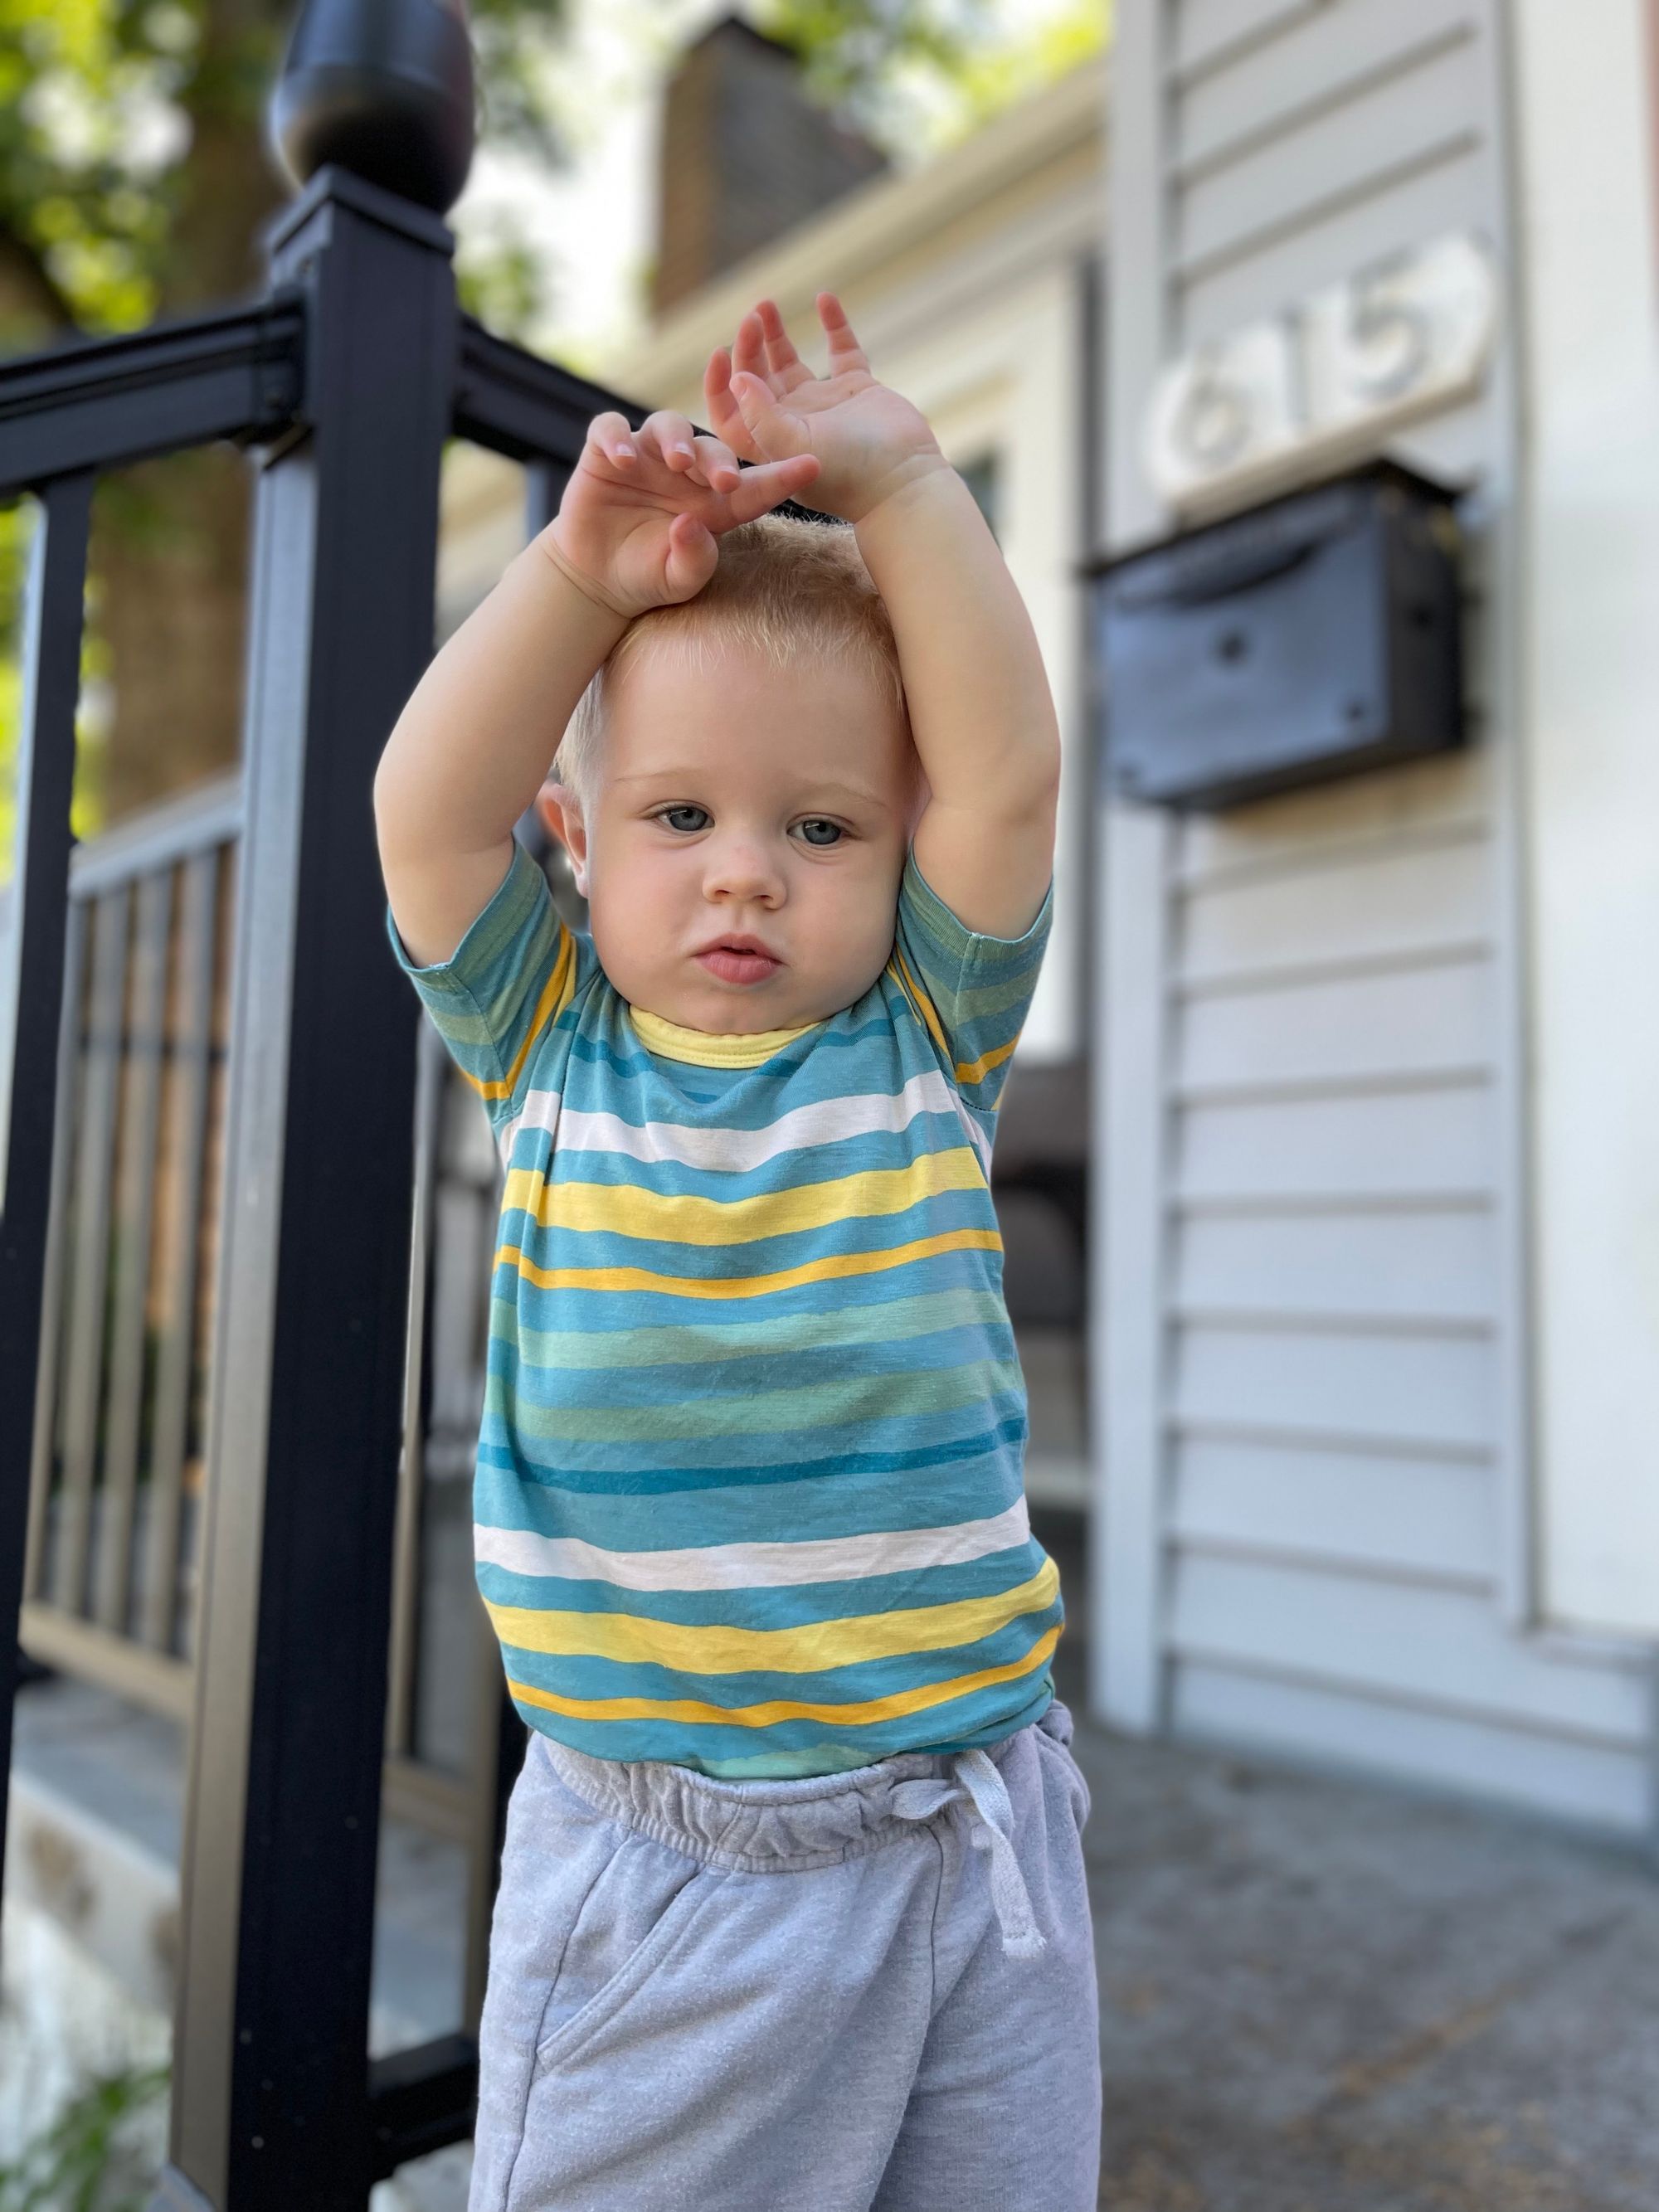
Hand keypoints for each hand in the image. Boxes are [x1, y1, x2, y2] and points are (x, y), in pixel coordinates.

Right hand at [549, 409, 820, 616]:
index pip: (755, 486)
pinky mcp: (607, 452)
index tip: (812, 466)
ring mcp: (647, 456)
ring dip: (677, 440)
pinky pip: (610, 429)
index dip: (783, 475)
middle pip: (710, 449)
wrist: (598, 576)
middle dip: (720, 460)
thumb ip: (695, 560)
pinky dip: (617, 438)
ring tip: (678, 463)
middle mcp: (686, 472)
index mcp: (716, 503)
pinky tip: (622, 461)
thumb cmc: (648, 576)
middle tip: (726, 479)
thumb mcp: (677, 580)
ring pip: (668, 425)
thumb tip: (690, 525)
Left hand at [704, 295, 945, 525]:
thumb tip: (738, 378)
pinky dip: (833, 324)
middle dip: (749, 346)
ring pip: (789, 362)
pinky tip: (824, 298)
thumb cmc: (848, 473)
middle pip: (758, 378)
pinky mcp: (857, 389)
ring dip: (775, 334)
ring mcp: (823, 404)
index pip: (732, 410)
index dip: (719, 383)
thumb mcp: (794, 446)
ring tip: (767, 304)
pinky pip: (841, 350)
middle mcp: (792, 422)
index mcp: (770, 442)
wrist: (905, 479)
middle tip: (754, 316)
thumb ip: (761, 415)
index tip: (721, 351)